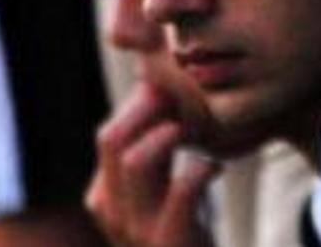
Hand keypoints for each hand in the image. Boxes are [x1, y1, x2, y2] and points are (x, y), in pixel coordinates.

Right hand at [85, 83, 219, 246]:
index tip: (178, 91)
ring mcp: (135, 228)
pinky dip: (199, 168)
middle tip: (185, 100)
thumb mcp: (162, 191)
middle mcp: (112, 210)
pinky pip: (180, 189)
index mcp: (107, 194)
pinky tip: (213, 167)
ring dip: (167, 136)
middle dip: (150, 109)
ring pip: (134, 159)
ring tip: (193, 132)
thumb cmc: (185, 230)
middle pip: (111, 138)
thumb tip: (161, 90)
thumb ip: (156, 152)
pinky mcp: (168, 240)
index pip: (110, 135)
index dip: (142, 105)